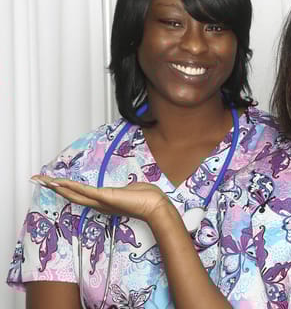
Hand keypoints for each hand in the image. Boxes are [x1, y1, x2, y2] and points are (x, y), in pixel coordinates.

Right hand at [31, 175, 174, 224]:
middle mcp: (99, 203)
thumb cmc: (148, 197)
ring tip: (42, 180)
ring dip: (57, 186)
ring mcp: (101, 201)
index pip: (81, 195)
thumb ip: (127, 189)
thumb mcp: (134, 190)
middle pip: (72, 195)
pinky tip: (59, 182)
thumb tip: (129, 186)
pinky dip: (71, 186)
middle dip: (54, 188)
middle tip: (38, 180)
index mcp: (105, 201)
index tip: (54, 184)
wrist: (155, 206)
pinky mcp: (104, 197)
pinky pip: (84, 191)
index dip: (67, 190)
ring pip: (74, 194)